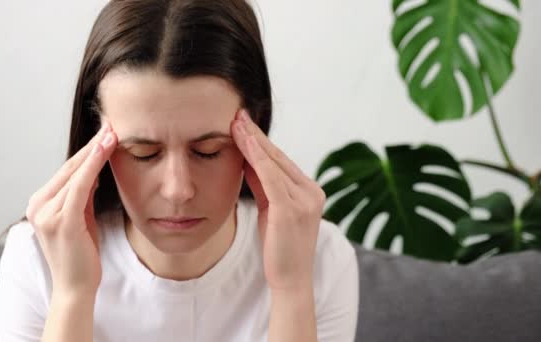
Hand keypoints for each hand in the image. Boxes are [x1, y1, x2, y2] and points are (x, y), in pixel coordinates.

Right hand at [26, 121, 116, 296]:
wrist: (75, 288)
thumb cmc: (81, 255)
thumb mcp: (81, 218)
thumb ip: (82, 196)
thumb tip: (94, 171)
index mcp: (40, 203)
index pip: (68, 170)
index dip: (88, 150)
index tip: (106, 133)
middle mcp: (38, 205)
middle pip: (71, 167)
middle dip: (93, 145)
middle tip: (112, 124)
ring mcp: (47, 213)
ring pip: (75, 173)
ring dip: (96, 150)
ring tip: (113, 132)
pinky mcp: (61, 221)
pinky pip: (80, 186)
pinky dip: (92, 165)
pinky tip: (104, 149)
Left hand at [230, 109, 325, 292]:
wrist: (291, 279)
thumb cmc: (279, 247)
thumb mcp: (272, 210)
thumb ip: (264, 185)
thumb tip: (248, 159)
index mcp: (310, 191)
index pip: (281, 160)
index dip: (261, 141)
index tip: (243, 123)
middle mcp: (311, 192)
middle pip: (278, 157)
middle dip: (255, 134)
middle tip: (237, 114)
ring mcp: (304, 200)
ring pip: (274, 162)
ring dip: (253, 140)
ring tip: (236, 122)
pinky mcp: (291, 210)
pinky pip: (271, 177)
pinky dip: (257, 157)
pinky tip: (243, 142)